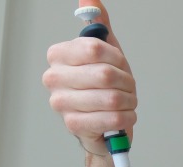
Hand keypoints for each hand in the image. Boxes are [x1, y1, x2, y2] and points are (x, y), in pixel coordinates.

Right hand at [42, 0, 136, 155]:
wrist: (103, 125)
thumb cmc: (103, 88)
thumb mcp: (105, 53)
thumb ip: (98, 25)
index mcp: (59, 56)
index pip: (95, 49)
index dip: (118, 59)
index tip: (120, 65)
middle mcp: (54, 78)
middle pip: (105, 75)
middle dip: (127, 83)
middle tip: (127, 88)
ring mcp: (61, 103)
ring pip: (112, 98)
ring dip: (128, 101)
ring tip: (125, 102)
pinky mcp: (74, 125)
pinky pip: (111, 118)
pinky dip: (126, 117)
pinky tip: (123, 116)